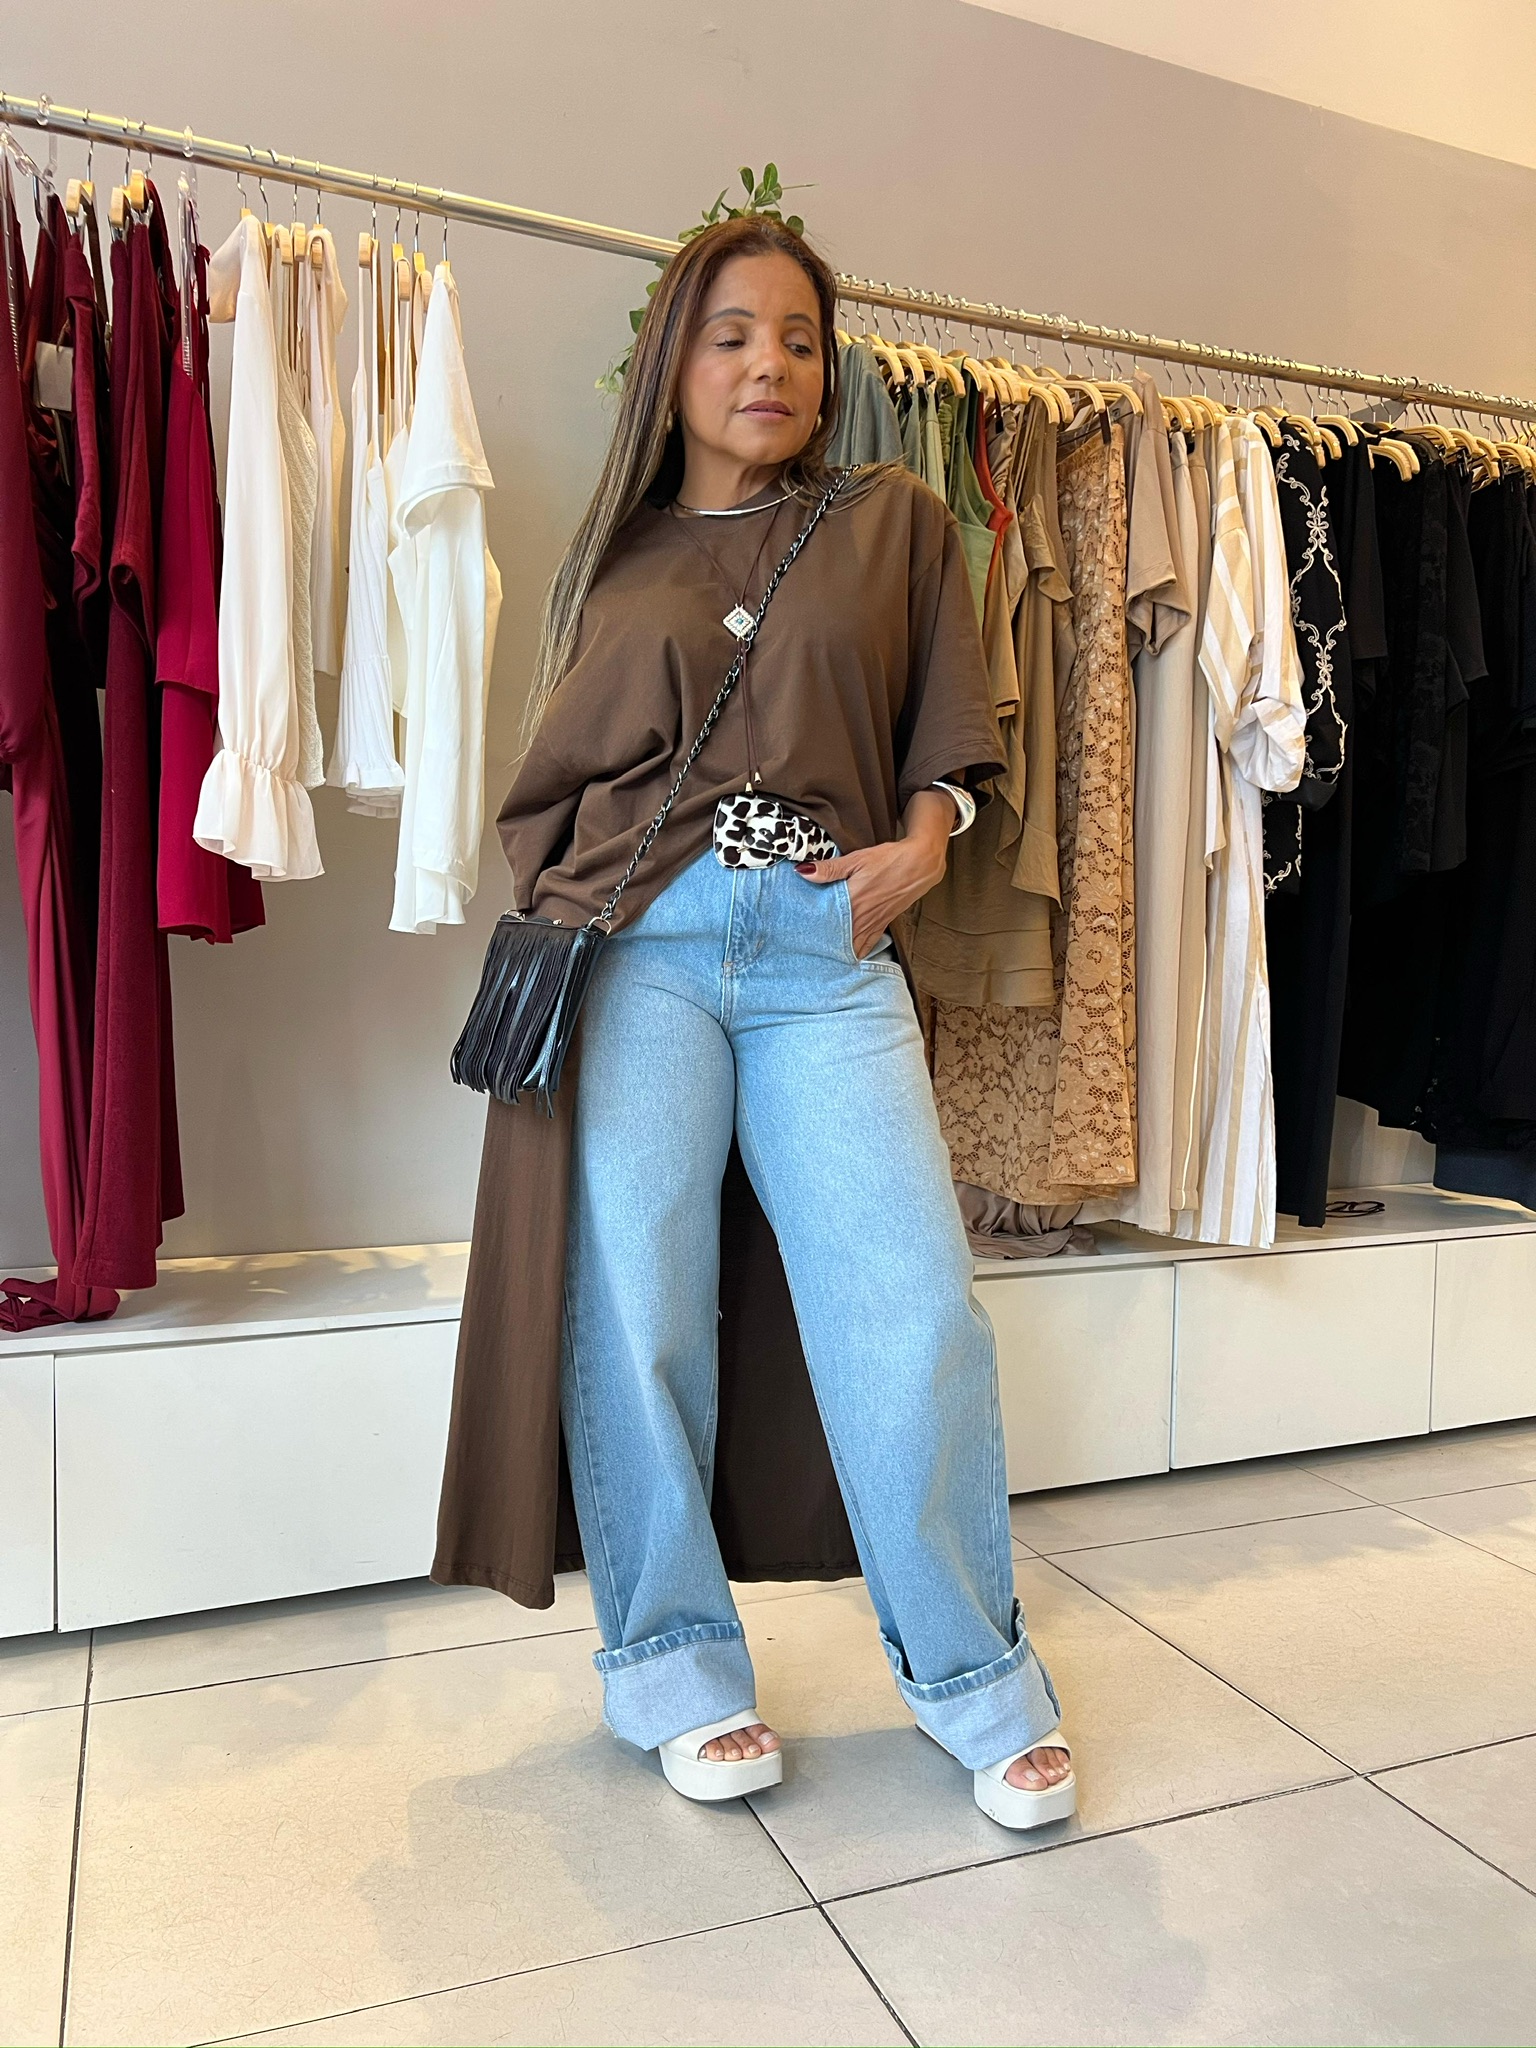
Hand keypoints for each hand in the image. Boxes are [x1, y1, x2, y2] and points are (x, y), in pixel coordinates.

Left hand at [797, 788, 955, 957]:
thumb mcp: (857, 859)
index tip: (799, 934)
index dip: (812, 931)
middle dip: (823, 945)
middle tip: (807, 949)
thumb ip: (830, 869)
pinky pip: (869, 944)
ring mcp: (874, 922)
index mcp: (854, 901)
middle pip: (838, 939)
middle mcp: (863, 917)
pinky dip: (858, 951)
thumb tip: (803, 872)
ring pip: (853, 946)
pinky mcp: (884, 923)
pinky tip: (850, 956)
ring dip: (840, 951)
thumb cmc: (889, 859)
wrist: (920, 864)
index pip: (827, 922)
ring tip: (824, 956)